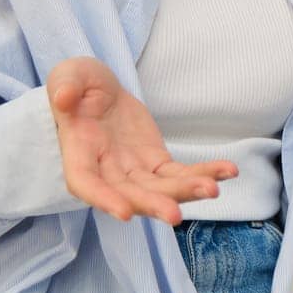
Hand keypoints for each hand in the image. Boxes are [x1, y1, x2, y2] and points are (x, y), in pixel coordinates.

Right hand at [45, 56, 236, 224]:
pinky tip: (229, 171)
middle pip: (130, 194)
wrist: (96, 90)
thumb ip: (65, 87)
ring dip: (185, 192)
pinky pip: (180, 173)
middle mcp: (106, 171)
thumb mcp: (67, 77)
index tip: (124, 212)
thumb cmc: (75, 85)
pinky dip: (203, 173)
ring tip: (213, 189)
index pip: (86, 183)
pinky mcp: (155, 163)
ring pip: (160, 188)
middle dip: (152, 204)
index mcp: (78, 153)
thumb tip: (64, 97)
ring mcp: (133, 170)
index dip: (104, 199)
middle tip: (175, 215)